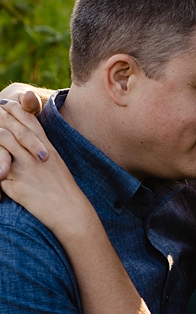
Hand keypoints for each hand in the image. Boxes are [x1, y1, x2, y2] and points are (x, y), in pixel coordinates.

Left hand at [0, 99, 91, 235]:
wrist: (70, 210)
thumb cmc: (64, 190)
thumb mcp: (56, 164)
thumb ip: (42, 150)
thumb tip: (31, 146)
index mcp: (47, 147)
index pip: (29, 120)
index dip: (15, 109)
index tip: (4, 103)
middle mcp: (35, 153)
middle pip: (13, 126)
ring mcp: (25, 167)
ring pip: (2, 141)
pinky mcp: (16, 183)